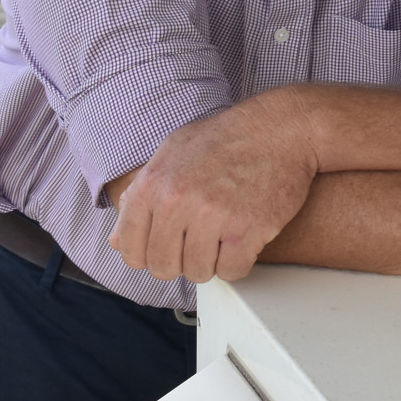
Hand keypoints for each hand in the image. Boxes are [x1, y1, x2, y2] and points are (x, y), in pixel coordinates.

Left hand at [107, 89, 319, 283]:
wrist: (282, 128)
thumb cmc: (228, 139)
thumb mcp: (172, 152)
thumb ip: (141, 195)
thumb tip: (118, 239)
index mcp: (153, 184)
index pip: (131, 250)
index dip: (149, 256)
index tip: (167, 249)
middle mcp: (178, 200)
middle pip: (164, 267)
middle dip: (181, 261)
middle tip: (200, 242)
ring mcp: (213, 216)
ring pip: (198, 272)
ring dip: (212, 262)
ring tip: (224, 236)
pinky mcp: (247, 230)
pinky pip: (231, 271)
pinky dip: (238, 262)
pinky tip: (244, 239)